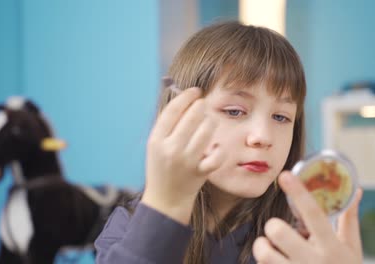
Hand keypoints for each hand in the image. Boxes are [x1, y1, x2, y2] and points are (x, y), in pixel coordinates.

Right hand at [141, 87, 223, 224]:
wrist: (166, 200)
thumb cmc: (161, 168)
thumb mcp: (155, 146)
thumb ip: (166, 125)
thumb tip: (182, 98)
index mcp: (156, 141)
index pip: (173, 110)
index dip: (186, 96)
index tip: (194, 91)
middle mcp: (171, 149)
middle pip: (192, 116)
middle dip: (201, 106)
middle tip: (203, 105)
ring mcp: (187, 161)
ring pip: (208, 129)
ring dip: (211, 122)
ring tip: (208, 124)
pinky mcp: (201, 172)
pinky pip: (218, 152)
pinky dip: (218, 148)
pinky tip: (214, 147)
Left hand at [252, 171, 362, 263]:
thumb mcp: (352, 249)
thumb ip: (349, 219)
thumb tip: (356, 190)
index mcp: (332, 248)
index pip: (314, 214)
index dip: (299, 192)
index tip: (285, 175)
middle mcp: (314, 262)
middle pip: (278, 231)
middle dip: (274, 227)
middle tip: (278, 230)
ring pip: (263, 252)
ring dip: (262, 246)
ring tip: (270, 248)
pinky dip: (264, 262)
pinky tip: (276, 263)